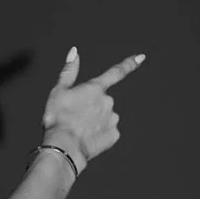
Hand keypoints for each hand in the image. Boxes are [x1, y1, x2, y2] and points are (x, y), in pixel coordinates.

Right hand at [40, 45, 145, 169]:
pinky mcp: (114, 136)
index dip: (129, 64)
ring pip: (105, 118)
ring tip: (78, 131)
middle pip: (102, 101)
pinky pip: (107, 133)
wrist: (63, 147)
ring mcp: (113, 119)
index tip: (142, 57)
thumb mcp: (58, 91)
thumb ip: (69, 71)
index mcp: (95, 88)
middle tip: (74, 118)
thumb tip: (74, 51)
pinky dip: (98, 135)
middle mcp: (108, 101)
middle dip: (91, 107)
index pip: (115, 73)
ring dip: (94, 122)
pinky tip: (86, 139)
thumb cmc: (58, 118)